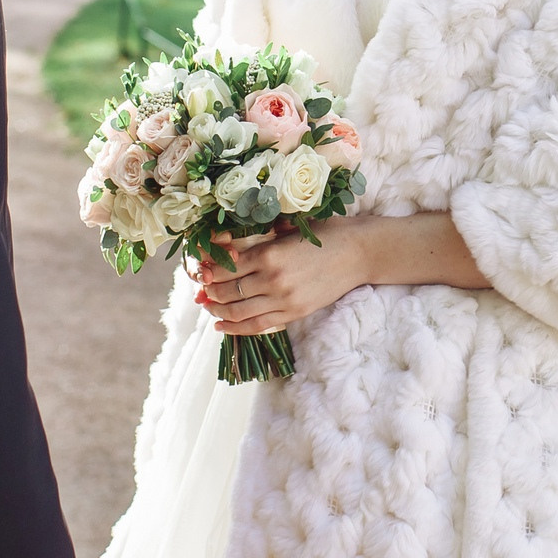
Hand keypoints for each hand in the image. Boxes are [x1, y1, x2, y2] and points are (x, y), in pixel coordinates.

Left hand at [194, 227, 365, 336]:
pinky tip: (222, 325)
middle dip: (208, 292)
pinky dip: (236, 328)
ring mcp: (284, 300)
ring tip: (208, 307)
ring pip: (238, 312)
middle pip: (227, 291)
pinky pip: (258, 325)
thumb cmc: (323, 233)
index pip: (224, 269)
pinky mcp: (294, 312)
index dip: (207, 271)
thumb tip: (222, 247)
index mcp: (267, 254)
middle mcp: (272, 280)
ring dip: (218, 310)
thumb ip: (256, 240)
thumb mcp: (286, 229)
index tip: (200, 270)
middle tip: (200, 289)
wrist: (358, 253)